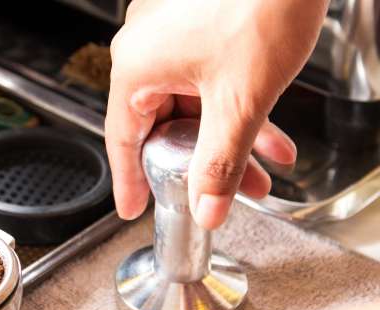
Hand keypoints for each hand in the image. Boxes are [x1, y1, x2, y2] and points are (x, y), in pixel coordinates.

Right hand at [105, 0, 327, 228]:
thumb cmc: (264, 4)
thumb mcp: (239, 102)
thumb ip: (221, 164)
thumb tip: (206, 208)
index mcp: (136, 66)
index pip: (124, 140)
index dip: (130, 181)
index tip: (133, 206)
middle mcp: (146, 47)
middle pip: (163, 125)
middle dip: (199, 163)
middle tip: (217, 192)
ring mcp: (170, 32)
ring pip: (190, 105)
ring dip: (226, 137)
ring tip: (259, 167)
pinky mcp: (196, 24)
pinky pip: (204, 80)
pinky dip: (232, 106)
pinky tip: (267, 129)